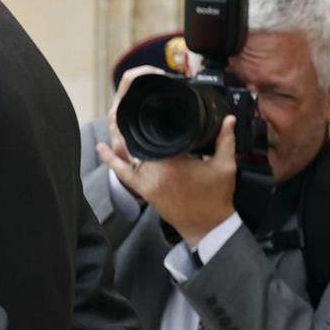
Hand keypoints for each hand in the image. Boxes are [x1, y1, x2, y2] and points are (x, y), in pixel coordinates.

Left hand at [96, 112, 237, 248]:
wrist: (206, 226)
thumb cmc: (216, 198)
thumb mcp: (225, 166)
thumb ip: (225, 140)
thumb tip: (229, 118)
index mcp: (173, 163)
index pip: (156, 134)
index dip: (151, 116)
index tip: (149, 103)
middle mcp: (154, 172)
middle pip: (138, 141)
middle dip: (133, 123)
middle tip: (130, 104)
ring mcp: (145, 182)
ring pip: (126, 154)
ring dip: (120, 136)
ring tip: (116, 117)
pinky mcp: (141, 190)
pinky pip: (121, 173)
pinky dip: (110, 160)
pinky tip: (101, 147)